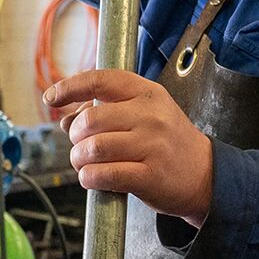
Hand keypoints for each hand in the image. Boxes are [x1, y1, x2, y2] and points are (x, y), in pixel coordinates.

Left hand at [45, 69, 214, 224]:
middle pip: (90, 120)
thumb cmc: (169, 143)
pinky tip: (92, 178)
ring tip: (85, 164)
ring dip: (79, 160)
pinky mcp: (149, 176)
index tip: (51, 96)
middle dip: (75, 136)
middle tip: (79, 145)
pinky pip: (104, 175)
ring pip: (93, 148)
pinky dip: (89, 178)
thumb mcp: (145, 115)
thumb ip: (106, 112)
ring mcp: (152, 146)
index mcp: (148, 94)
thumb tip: (65, 119)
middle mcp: (150, 116)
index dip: (70, 86)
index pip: (101, 80)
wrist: (206, 175)